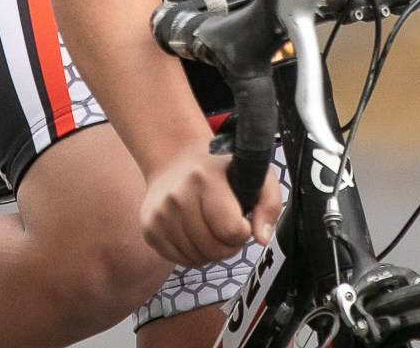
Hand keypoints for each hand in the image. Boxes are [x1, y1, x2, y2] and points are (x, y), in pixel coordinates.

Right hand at [139, 141, 279, 266]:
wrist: (176, 159)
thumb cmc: (221, 169)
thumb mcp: (253, 174)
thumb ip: (269, 204)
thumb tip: (262, 238)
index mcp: (205, 179)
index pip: (230, 229)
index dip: (242, 231)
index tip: (241, 219)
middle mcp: (178, 196)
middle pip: (214, 250)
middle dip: (229, 245)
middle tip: (228, 227)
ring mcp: (160, 215)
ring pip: (198, 259)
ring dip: (211, 251)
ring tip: (212, 228)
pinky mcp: (149, 229)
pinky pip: (180, 260)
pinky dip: (194, 254)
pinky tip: (196, 233)